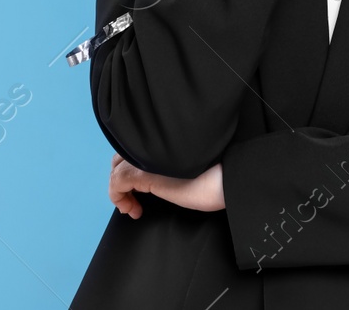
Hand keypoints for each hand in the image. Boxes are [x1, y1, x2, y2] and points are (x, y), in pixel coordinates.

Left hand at [109, 153, 224, 217]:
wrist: (231, 179)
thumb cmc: (219, 175)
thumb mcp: (190, 166)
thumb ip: (171, 163)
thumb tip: (157, 176)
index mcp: (164, 138)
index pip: (135, 146)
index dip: (131, 166)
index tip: (140, 190)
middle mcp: (153, 143)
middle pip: (122, 155)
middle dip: (123, 177)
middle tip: (134, 198)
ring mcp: (146, 157)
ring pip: (117, 168)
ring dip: (120, 189)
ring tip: (132, 207)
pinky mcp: (144, 172)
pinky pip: (117, 182)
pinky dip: (118, 197)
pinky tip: (133, 210)